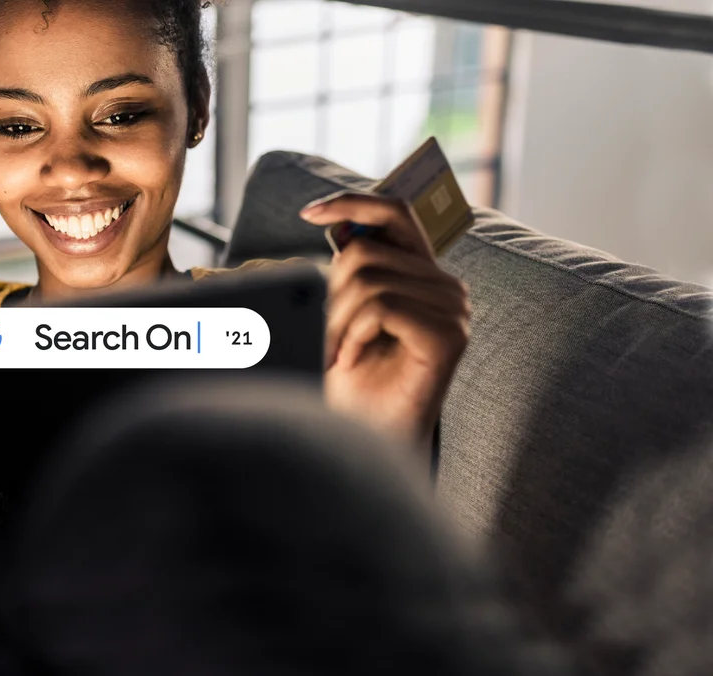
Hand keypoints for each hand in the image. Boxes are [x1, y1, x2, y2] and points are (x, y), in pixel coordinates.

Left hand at [301, 194, 469, 460]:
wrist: (364, 438)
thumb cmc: (350, 381)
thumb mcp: (340, 314)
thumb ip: (348, 269)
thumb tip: (332, 225)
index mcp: (420, 273)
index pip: (395, 212)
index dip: (353, 202)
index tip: (309, 212)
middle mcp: (444, 286)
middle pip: (364, 253)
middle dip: (327, 296)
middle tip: (320, 339)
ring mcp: (453, 310)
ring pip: (369, 281)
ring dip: (335, 323)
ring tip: (333, 355)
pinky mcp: (450, 335)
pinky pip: (382, 308)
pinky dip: (353, 334)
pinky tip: (350, 361)